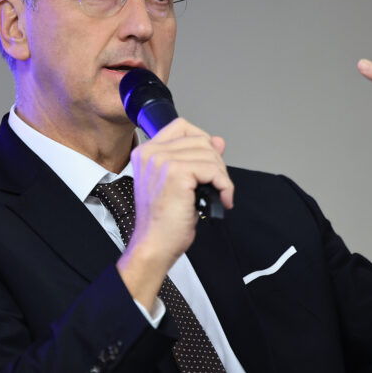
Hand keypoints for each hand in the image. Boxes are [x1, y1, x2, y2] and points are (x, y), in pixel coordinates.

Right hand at [116, 118, 233, 307]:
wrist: (154, 245)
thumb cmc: (162, 221)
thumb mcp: (181, 184)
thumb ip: (197, 158)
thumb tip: (218, 141)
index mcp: (146, 152)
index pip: (183, 127)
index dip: (202, 142)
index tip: (207, 166)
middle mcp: (151, 152)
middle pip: (201, 140)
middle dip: (216, 164)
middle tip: (215, 187)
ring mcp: (162, 161)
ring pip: (210, 154)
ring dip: (221, 177)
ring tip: (217, 195)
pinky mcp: (176, 173)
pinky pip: (213, 170)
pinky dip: (224, 186)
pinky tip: (222, 199)